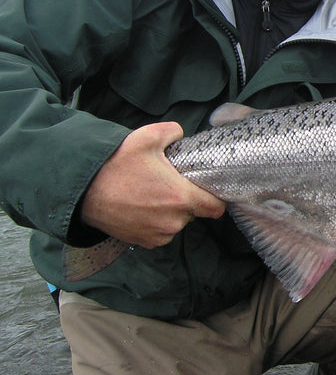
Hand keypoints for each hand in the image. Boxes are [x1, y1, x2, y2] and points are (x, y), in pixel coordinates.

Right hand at [80, 122, 225, 247]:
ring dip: (170, 212)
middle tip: (168, 184)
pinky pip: (159, 233)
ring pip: (176, 223)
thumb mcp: (147, 137)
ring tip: (150, 195)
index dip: (215, 197)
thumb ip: (173, 132)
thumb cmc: (115, 164)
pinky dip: (155, 222)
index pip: (215, 207)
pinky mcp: (142, 241)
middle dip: (186, 200)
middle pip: (194, 213)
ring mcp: (157, 234)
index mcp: (180, 197)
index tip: (206, 188)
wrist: (82, 190)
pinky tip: (141, 207)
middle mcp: (172, 221)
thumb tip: (180, 135)